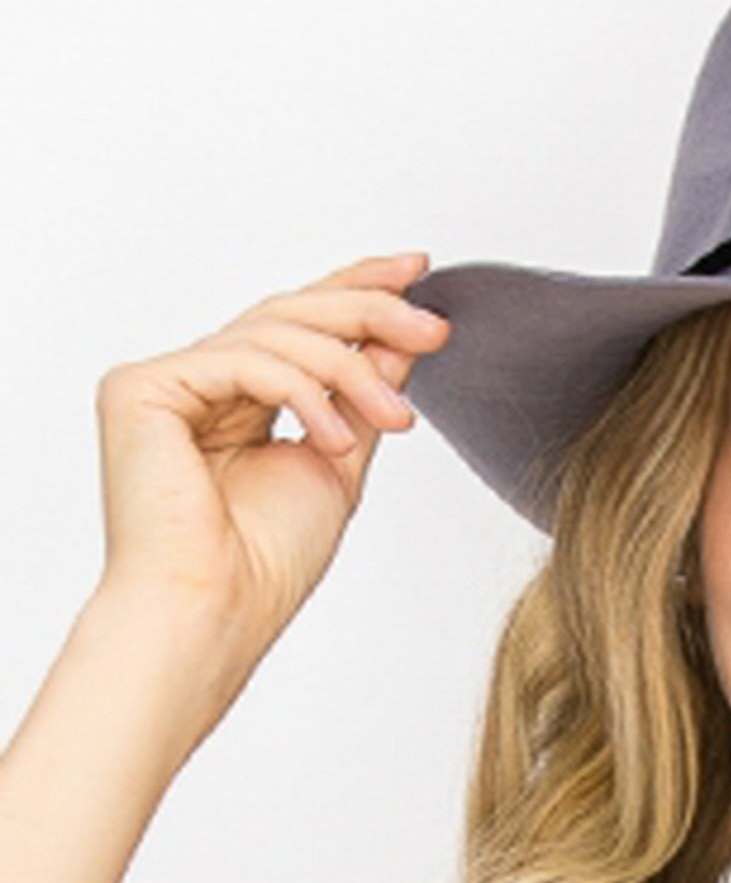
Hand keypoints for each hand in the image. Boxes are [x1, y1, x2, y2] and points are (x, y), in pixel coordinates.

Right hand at [92, 250, 452, 670]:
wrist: (219, 610)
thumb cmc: (267, 561)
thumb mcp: (341, 459)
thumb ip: (365, 396)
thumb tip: (404, 337)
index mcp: (241, 399)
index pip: (302, 323)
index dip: (358, 288)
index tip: (419, 272)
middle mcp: (200, 382)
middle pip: (292, 314)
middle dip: (371, 313)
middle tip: (434, 327)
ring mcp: (169, 383)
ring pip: (276, 332)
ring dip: (352, 368)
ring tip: (398, 419)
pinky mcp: (143, 389)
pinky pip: (243, 360)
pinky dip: (304, 392)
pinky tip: (337, 437)